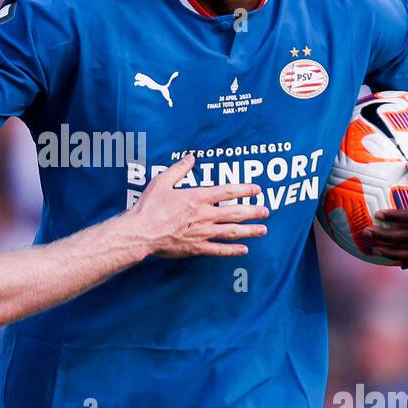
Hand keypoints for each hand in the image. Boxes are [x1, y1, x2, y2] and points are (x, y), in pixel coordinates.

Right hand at [125, 153, 268, 257]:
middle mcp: (205, 215)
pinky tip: (243, 250)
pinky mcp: (197, 247)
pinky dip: (233, 250)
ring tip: (263, 230)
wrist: (141, 233)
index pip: (228, 192)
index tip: (257, 189)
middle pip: (236, 213)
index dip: (245, 189)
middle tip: (266, 211)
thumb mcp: (162, 182)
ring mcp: (202, 233)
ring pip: (232, 231)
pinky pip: (219, 250)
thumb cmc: (149, 207)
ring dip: (250, 231)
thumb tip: (190, 157)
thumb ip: (179, 169)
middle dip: (253, 211)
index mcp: (198, 197)